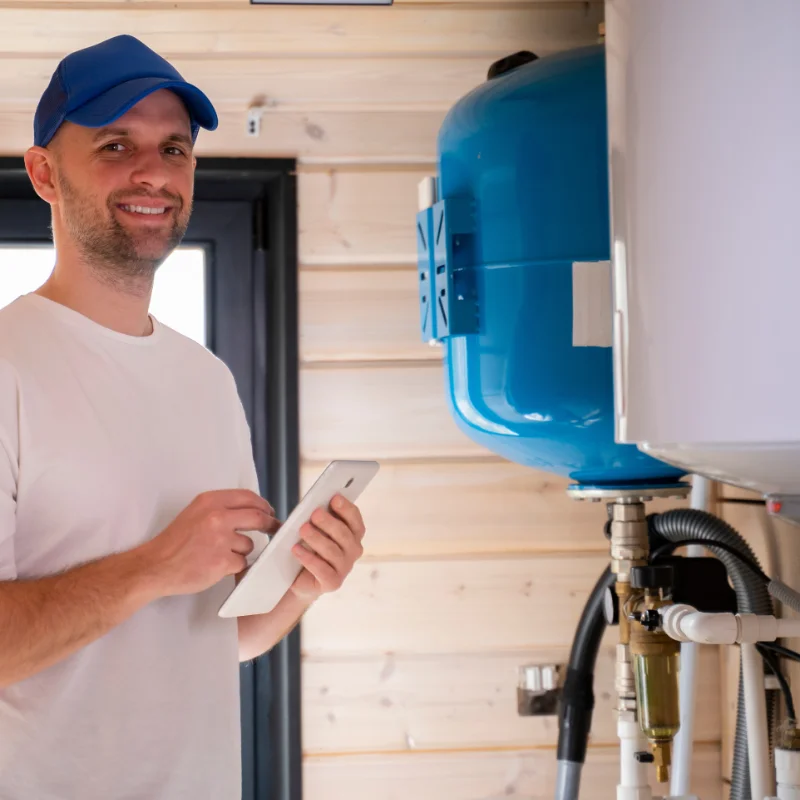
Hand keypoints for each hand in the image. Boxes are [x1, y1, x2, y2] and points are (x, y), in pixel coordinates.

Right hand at [139, 490, 279, 596]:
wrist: (155, 566)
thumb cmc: (175, 542)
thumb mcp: (196, 512)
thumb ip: (221, 508)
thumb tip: (252, 510)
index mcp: (210, 501)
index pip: (248, 497)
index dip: (263, 505)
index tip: (270, 512)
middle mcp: (216, 516)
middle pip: (258, 517)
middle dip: (269, 524)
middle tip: (274, 529)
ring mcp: (220, 539)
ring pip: (249, 544)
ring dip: (242, 551)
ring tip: (220, 554)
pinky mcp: (222, 560)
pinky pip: (241, 562)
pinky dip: (233, 566)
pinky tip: (216, 566)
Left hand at [288, 494, 365, 604]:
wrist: (299, 578)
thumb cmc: (310, 547)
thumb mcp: (317, 529)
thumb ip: (321, 518)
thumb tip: (317, 505)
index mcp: (353, 535)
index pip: (355, 520)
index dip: (346, 509)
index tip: (334, 498)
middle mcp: (353, 551)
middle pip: (344, 534)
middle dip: (329, 522)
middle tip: (315, 513)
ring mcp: (344, 568)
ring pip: (332, 551)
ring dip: (317, 538)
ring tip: (303, 529)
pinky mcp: (333, 582)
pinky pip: (322, 569)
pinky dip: (308, 558)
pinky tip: (296, 549)